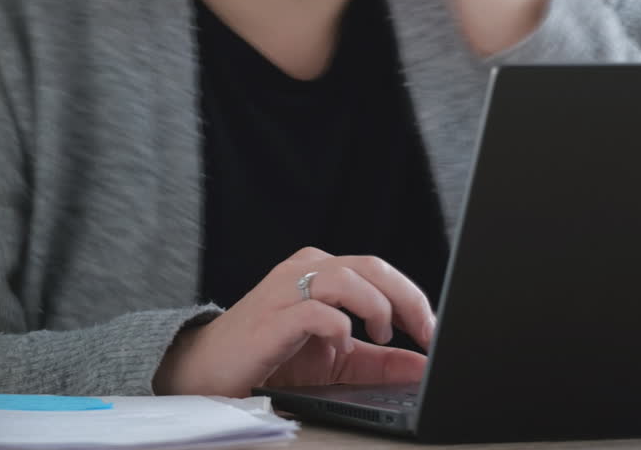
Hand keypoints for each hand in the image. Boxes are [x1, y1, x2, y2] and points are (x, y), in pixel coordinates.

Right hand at [154, 247, 435, 397]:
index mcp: (322, 271)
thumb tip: (422, 364)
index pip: (379, 269)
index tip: (433, 329)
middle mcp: (304, 271)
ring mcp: (285, 291)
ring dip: (374, 306)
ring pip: (345, 278)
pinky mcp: (271, 319)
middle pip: (370, 267)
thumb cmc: (270, 358)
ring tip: (381, 334)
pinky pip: (314, 310)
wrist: (207, 372)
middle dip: (407, 298)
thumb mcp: (337, 360)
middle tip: (425, 331)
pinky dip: (338, 325)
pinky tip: (343, 344)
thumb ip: (378, 360)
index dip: (413, 296)